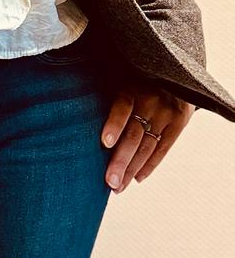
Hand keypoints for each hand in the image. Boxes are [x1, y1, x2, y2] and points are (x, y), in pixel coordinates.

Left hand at [101, 75, 195, 193]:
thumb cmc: (134, 78)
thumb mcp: (121, 78)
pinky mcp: (179, 122)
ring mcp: (167, 112)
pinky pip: (163, 149)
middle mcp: (151, 100)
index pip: (122, 107)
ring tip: (118, 187)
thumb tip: (78, 126)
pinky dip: (149, 165)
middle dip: (121, 161)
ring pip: (146, 147)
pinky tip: (137, 178)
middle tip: (109, 182)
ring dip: (132, 170)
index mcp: (132, 87)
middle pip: (133, 136)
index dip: (114, 124)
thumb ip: (106, 97)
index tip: (105, 142)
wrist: (174, 71)